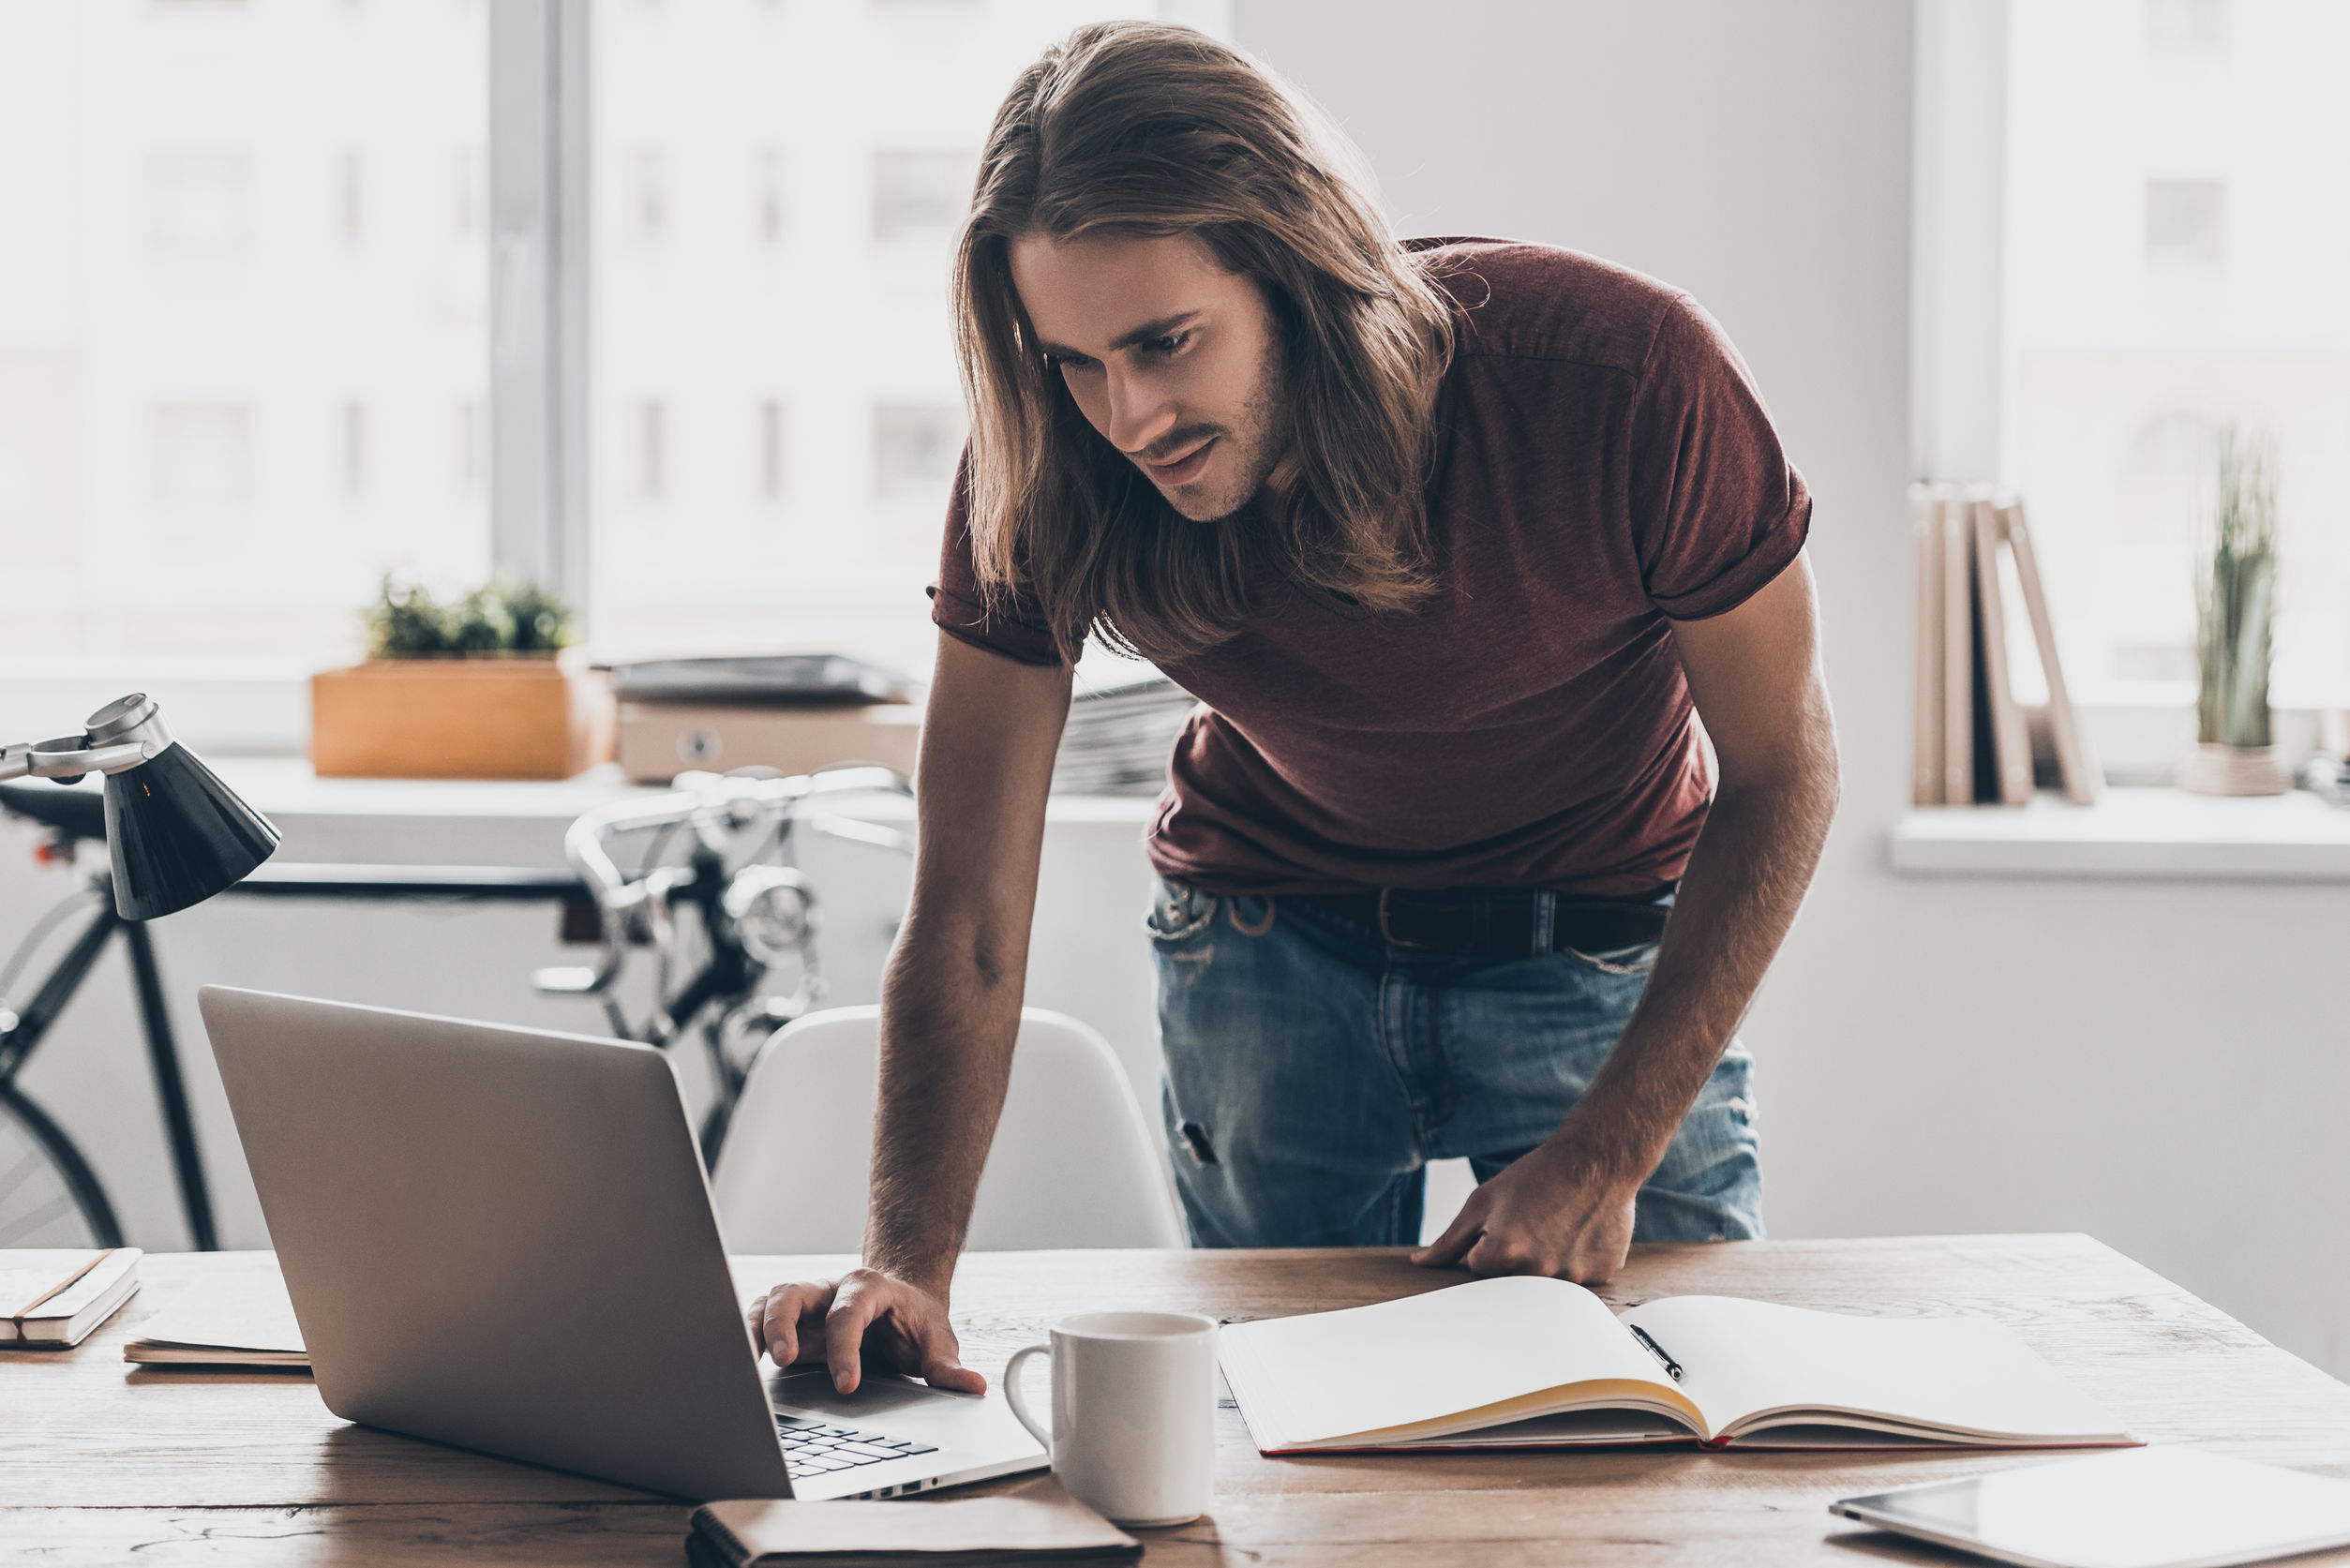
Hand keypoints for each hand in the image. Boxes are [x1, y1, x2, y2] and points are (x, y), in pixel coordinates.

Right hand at [745, 1267, 985, 1395]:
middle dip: (784, 1325)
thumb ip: (948, 1366)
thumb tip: (974, 1386)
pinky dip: (746, 1336)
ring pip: (770, 1300)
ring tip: (753, 1363)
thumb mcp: (937, 1340)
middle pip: (795, 1293)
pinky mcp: (790, 1321)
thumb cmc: (914, 1322)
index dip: (845, 1349)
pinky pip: (758, 1318)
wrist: (901, 1300)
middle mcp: (831, 1290)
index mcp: (869, 1289)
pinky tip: (742, 1364)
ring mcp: (807, 1303)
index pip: (850, 1314)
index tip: (846, 1385)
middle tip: (782, 1360)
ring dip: (758, 1329)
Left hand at [1410, 1140, 1640, 1283]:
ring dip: (1547, 1261)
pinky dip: (1576, 1260)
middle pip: (1511, 1281)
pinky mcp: (1600, 1275)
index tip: (1507, 1222)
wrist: (1597, 1160)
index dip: (1488, 1243)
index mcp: (1502, 1253)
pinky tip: (1581, 1232)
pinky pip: (1578, 1279)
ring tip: (1560, 1226)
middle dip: (1515, 1258)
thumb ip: (1449, 1240)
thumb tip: (1419, 1263)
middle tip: (1534, 1225)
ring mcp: (1573, 1278)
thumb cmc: (1535, 1176)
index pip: (1477, 1268)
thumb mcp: (1483, 1201)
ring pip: (1546, 1283)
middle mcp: (1537, 1273)